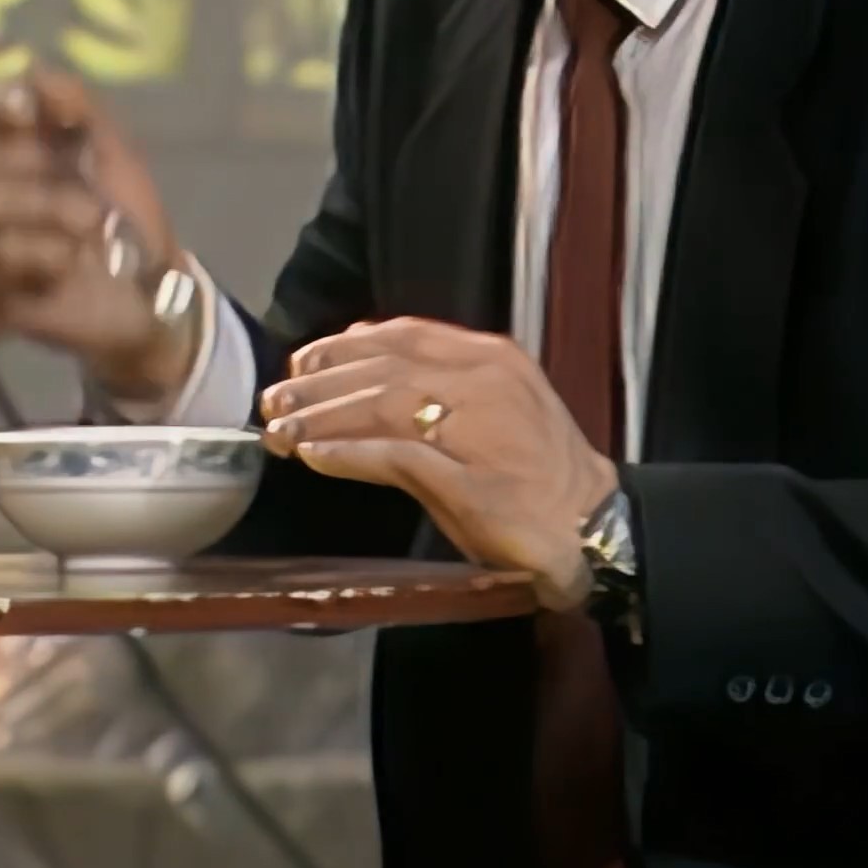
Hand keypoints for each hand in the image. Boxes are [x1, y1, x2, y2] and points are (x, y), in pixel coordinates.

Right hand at [0, 69, 192, 403]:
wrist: (149, 288)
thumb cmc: (125, 212)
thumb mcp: (111, 149)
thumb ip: (75, 104)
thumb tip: (31, 72)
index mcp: (1, 156)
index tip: (24, 110)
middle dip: (30, 162)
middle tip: (83, 179)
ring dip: (49, 207)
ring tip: (92, 224)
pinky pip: (1, 256)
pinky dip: (49, 253)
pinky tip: (73, 263)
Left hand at [256, 316, 622, 606]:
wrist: (592, 531)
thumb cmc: (533, 477)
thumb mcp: (483, 415)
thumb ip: (427, 392)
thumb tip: (349, 380)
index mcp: (489, 359)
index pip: (402, 336)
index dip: (343, 347)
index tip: (301, 363)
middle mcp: (486, 382)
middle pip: (383, 369)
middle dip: (319, 385)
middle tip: (275, 403)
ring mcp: (482, 429)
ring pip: (383, 404)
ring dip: (323, 417)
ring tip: (282, 432)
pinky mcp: (474, 481)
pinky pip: (398, 457)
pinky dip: (349, 455)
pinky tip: (315, 458)